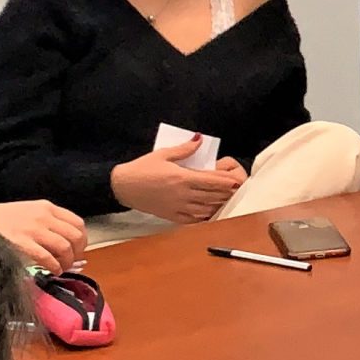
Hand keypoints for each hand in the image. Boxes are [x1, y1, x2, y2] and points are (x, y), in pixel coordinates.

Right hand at [0, 199, 86, 271]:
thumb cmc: (0, 220)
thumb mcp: (28, 213)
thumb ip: (48, 223)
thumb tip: (67, 245)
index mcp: (46, 207)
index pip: (77, 223)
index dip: (82, 241)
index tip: (77, 251)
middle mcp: (43, 216)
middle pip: (75, 237)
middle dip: (77, 254)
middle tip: (70, 263)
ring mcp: (33, 229)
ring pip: (64, 248)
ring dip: (66, 263)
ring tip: (59, 269)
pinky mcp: (22, 243)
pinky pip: (48, 258)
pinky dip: (54, 267)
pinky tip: (50, 271)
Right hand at [108, 137, 244, 223]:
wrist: (123, 187)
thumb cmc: (141, 169)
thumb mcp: (163, 154)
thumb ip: (184, 149)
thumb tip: (199, 140)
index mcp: (181, 178)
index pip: (210, 180)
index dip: (225, 181)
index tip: (236, 181)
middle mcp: (182, 194)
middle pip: (211, 195)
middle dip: (225, 193)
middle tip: (236, 190)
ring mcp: (178, 207)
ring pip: (205, 208)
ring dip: (217, 204)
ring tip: (226, 200)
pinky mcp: (172, 216)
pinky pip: (193, 219)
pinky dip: (204, 216)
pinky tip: (210, 212)